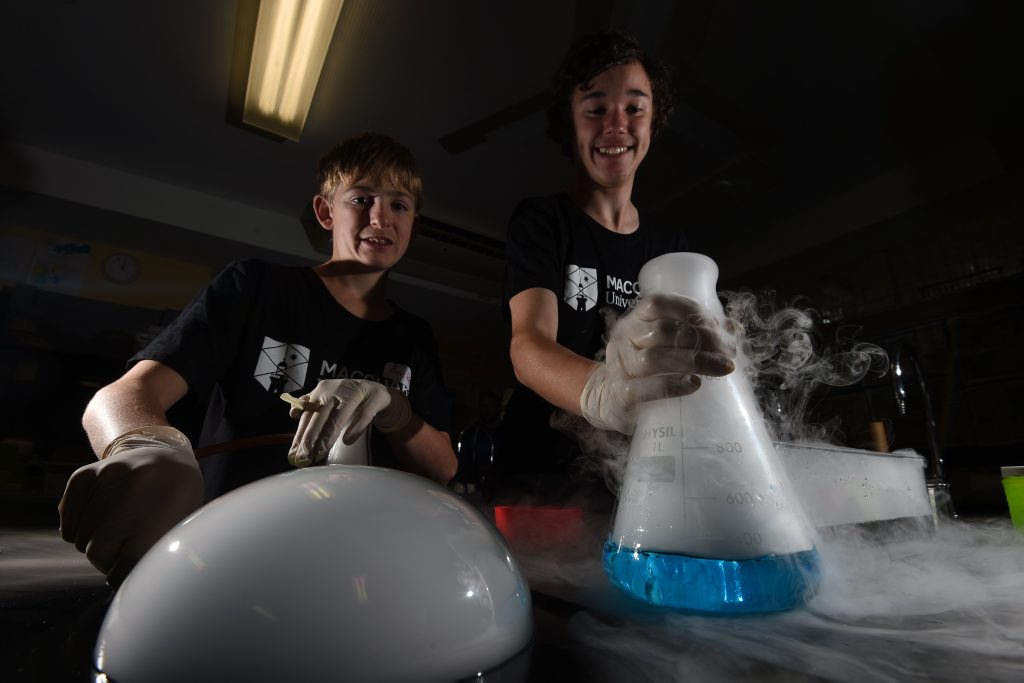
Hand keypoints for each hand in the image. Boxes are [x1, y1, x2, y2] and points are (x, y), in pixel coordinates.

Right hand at [58, 426, 202, 585]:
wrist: (166, 456)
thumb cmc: (176, 502)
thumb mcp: (179, 529)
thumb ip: (155, 558)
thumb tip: (131, 591)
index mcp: (161, 510)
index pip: (126, 566)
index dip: (126, 578)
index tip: (132, 578)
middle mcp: (131, 492)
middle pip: (97, 554)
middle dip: (111, 559)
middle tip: (128, 547)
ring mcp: (105, 479)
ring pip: (79, 540)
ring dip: (95, 543)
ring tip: (121, 527)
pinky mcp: (84, 475)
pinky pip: (68, 525)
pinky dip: (80, 529)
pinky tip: (103, 516)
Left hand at [286, 379, 410, 466]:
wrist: (376, 393)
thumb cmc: (347, 401)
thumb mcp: (328, 402)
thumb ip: (311, 407)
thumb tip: (293, 414)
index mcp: (322, 389)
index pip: (308, 414)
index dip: (300, 435)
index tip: (294, 454)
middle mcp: (337, 388)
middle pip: (320, 415)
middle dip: (310, 438)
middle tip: (304, 458)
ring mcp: (356, 391)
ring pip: (339, 416)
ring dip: (328, 436)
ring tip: (319, 454)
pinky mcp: (375, 396)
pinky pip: (364, 414)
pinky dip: (355, 428)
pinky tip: (347, 441)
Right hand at [580, 293, 736, 432]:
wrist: (609, 397)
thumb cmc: (645, 365)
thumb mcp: (663, 342)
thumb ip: (692, 332)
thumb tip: (733, 327)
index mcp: (634, 319)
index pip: (658, 304)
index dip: (692, 312)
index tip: (721, 328)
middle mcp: (623, 338)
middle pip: (663, 331)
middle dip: (703, 339)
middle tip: (729, 352)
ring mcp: (619, 366)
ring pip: (655, 359)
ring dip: (694, 362)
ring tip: (721, 368)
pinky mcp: (621, 394)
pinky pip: (645, 389)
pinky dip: (672, 386)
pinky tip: (694, 385)